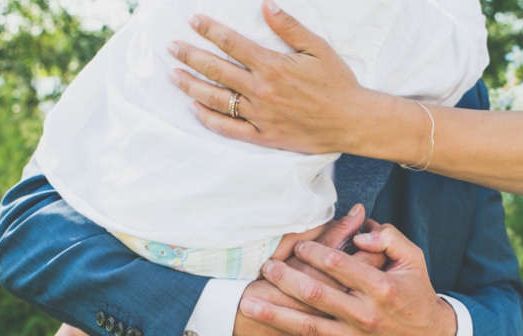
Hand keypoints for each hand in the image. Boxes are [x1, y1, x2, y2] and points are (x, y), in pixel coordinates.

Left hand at [167, 2, 374, 154]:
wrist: (351, 121)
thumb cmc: (337, 83)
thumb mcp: (318, 48)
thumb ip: (289, 27)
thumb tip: (266, 4)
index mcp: (272, 65)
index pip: (232, 43)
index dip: (209, 30)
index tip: (193, 21)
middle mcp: (261, 90)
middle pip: (216, 69)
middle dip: (190, 56)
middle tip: (171, 47)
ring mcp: (260, 115)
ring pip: (216, 99)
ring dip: (192, 86)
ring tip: (174, 75)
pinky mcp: (263, 136)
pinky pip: (229, 129)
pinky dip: (209, 119)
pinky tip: (195, 109)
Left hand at [241, 221, 456, 335]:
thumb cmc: (417, 293)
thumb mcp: (413, 259)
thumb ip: (388, 239)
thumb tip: (360, 232)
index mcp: (381, 287)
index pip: (338, 264)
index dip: (313, 251)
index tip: (297, 245)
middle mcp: (366, 315)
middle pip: (316, 294)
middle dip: (285, 279)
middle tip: (265, 267)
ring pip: (308, 328)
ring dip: (275, 315)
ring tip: (248, 305)